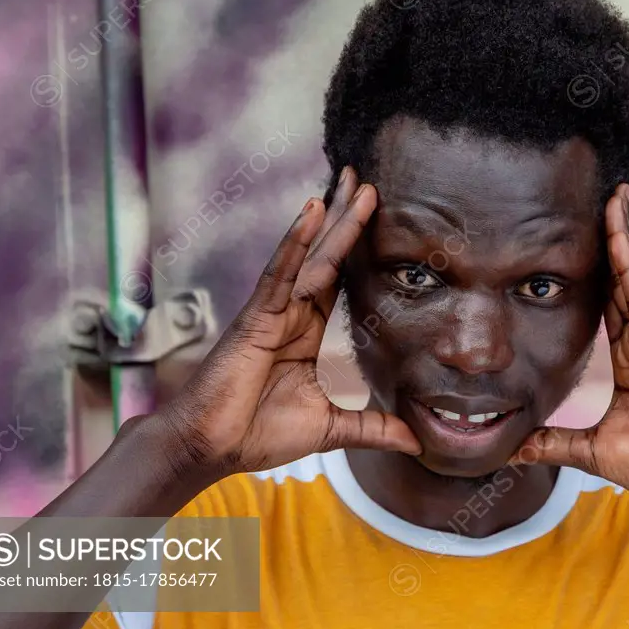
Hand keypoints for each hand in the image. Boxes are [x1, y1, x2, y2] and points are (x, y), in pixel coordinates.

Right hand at [157, 168, 419, 474]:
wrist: (213, 448)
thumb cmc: (259, 434)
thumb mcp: (331, 428)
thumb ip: (372, 427)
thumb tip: (416, 441)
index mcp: (310, 334)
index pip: (342, 282)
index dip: (361, 251)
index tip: (383, 221)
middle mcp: (294, 314)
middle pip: (328, 257)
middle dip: (348, 219)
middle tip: (368, 180)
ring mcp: (275, 311)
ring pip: (311, 256)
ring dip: (333, 218)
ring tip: (352, 182)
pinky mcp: (257, 316)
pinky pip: (281, 271)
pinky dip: (296, 240)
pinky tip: (311, 209)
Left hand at [515, 184, 628, 507]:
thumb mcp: (593, 451)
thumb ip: (556, 443)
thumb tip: (516, 448)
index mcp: (628, 361)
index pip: (604, 306)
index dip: (592, 275)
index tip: (574, 248)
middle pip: (618, 279)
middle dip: (608, 241)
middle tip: (595, 200)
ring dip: (618, 234)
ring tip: (610, 194)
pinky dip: (627, 254)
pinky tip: (616, 224)